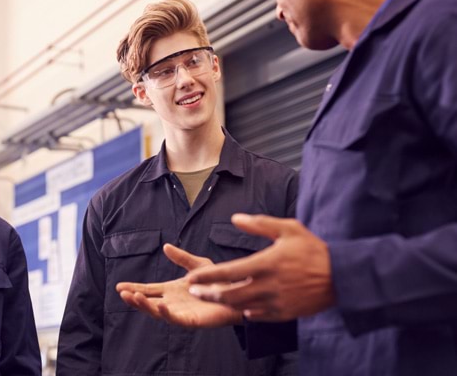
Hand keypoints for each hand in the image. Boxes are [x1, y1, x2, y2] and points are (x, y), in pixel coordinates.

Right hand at [116, 244, 242, 327]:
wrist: (240, 293)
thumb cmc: (221, 281)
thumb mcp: (198, 265)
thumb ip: (182, 258)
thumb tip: (166, 246)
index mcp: (172, 290)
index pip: (149, 290)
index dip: (134, 288)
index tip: (119, 286)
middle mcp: (174, 302)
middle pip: (149, 302)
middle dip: (134, 298)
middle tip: (122, 292)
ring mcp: (182, 312)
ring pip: (158, 312)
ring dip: (145, 306)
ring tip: (133, 297)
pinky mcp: (192, 320)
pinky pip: (176, 319)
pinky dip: (166, 313)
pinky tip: (159, 305)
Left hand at [186, 214, 334, 321]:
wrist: (343, 277)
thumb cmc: (314, 250)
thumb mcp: (288, 229)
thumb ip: (259, 224)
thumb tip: (235, 218)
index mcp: (265, 264)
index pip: (228, 272)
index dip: (207, 277)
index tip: (191, 279)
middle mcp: (267, 286)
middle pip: (229, 295)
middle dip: (208, 294)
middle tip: (194, 292)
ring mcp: (276, 302)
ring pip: (241, 307)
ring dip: (224, 303)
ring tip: (211, 298)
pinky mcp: (284, 313)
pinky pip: (259, 316)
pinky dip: (247, 312)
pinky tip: (240, 308)